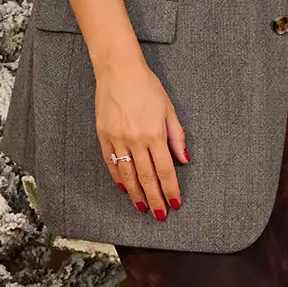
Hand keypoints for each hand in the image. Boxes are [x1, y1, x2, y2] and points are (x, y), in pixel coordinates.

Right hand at [95, 59, 187, 220]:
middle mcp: (135, 140)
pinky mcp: (103, 136)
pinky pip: (111, 163)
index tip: (174, 203)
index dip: (170, 189)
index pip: (165, 170)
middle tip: (159, 215)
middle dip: (154, 199)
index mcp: (154, 134)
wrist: (118, 71)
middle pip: (146, 178)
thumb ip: (176, 136)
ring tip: (141, 208)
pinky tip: (124, 188)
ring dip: (135, 194)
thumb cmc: (147, 87)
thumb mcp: (169, 109)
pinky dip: (117, 178)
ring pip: (126, 175)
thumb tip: (184, 159)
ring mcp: (117, 139)